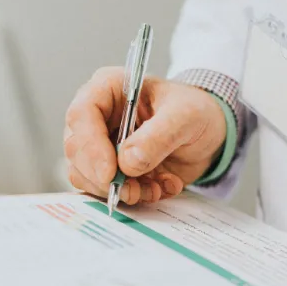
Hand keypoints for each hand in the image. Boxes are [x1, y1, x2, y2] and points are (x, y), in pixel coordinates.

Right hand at [64, 67, 226, 203]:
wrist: (210, 132)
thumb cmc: (195, 111)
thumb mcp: (186, 116)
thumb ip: (158, 136)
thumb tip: (127, 162)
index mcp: (108, 89)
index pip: (81, 115)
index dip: (90, 147)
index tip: (110, 173)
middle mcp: (98, 117)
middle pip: (77, 150)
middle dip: (103, 177)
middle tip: (132, 190)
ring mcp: (101, 145)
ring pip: (87, 176)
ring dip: (120, 190)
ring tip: (154, 187)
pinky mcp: (112, 170)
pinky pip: (107, 190)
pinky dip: (134, 196)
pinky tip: (159, 188)